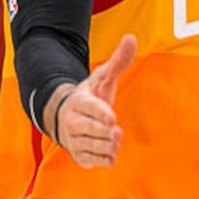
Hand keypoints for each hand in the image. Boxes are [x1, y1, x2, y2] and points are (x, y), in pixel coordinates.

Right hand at [52, 34, 136, 167]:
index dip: (102, 114)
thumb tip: (131, 37)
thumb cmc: (91, 96)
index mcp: (80, 101)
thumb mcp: (103, 78)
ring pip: (97, 147)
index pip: (91, 108)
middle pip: (95, 130)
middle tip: (115, 129)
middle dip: (108, 131)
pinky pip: (96, 161)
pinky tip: (110, 151)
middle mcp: (73, 122)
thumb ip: (118, 61)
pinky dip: (106, 158)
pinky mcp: (79, 156)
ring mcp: (74, 140)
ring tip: (113, 137)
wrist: (66, 118)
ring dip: (110, 144)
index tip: (112, 118)